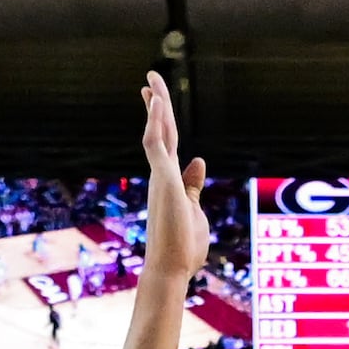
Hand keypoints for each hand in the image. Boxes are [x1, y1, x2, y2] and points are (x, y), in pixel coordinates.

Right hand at [136, 74, 212, 275]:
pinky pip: (156, 144)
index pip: (167, 143)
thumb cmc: (182, 247)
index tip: (157, 102)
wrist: (171, 269)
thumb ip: (193, 184)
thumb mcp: (194, 208)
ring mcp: (160, 176)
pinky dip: (156, 122)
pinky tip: (157, 102)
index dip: (163, 121)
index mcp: (169, 180)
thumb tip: (198, 161)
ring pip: (158, 132)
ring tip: (152, 80)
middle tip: (150, 79)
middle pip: (161, 131)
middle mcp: (161, 175)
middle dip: (156, 104)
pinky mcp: (163, 180)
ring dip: (156, 105)